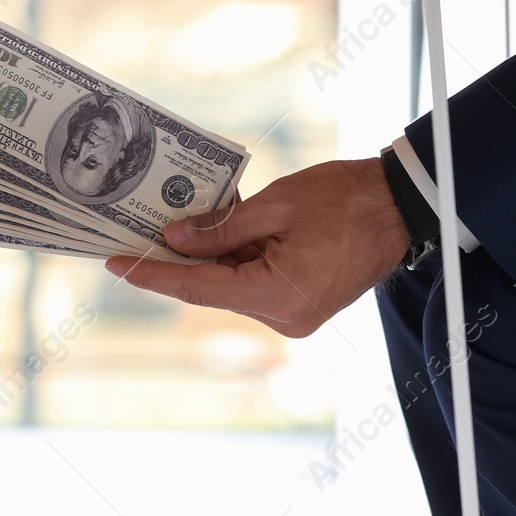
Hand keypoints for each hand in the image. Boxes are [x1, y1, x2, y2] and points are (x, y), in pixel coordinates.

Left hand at [105, 158, 408, 336]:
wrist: (399, 207)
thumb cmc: (345, 199)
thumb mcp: (275, 205)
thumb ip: (220, 228)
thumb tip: (174, 241)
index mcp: (279, 295)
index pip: (199, 288)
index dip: (153, 275)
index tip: (116, 262)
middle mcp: (285, 315)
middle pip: (212, 288)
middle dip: (176, 259)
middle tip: (134, 233)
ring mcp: (295, 313)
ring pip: (231, 284)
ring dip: (207, 255)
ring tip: (174, 221)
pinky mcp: (300, 302)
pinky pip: (253, 281)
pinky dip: (233, 257)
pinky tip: (214, 229)